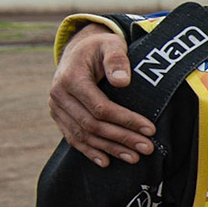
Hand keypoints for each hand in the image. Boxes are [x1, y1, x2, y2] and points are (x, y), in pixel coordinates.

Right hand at [50, 27, 152, 165]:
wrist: (78, 50)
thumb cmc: (101, 47)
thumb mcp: (111, 45)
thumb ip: (117, 60)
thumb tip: (122, 81)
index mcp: (71, 78)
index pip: (100, 107)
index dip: (126, 120)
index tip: (150, 129)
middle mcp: (59, 95)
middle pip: (92, 125)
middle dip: (122, 138)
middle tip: (147, 148)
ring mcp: (57, 108)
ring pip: (83, 135)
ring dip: (109, 149)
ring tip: (134, 158)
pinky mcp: (59, 116)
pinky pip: (72, 137)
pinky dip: (89, 151)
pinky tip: (106, 161)